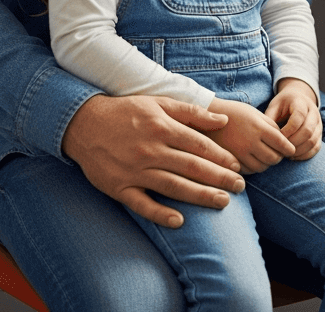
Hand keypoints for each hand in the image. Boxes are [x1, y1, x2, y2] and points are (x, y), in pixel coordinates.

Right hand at [61, 93, 245, 228]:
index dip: (221, 156)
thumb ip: (192, 112)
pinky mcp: (119, 188)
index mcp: (162, 128)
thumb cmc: (127, 111)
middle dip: (219, 178)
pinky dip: (160, 214)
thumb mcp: (159, 103)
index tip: (237, 165)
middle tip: (240, 186)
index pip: (199, 145)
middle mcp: (151, 150)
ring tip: (223, 202)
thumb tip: (222, 121)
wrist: (84, 124)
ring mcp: (135, 171)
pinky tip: (179, 221)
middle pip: (192, 167)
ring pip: (173, 186)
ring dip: (200, 196)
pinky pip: (141, 205)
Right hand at [206, 98, 295, 172]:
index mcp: (259, 128)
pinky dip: (253, 168)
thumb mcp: (255, 113)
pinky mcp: (230, 161)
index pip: (281, 143)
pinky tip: (253, 160)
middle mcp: (250, 142)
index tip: (291, 149)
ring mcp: (239, 153)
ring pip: (261, 167)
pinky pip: (248, 171)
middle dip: (278, 157)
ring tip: (265, 157)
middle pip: (273, 158)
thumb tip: (283, 139)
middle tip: (278, 154)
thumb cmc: (235, 112)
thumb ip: (270, 126)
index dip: (289, 148)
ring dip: (266, 164)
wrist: (207, 116)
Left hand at [264, 78, 321, 159]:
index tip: (277, 138)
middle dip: (293, 143)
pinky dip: (305, 154)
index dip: (287, 130)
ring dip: (299, 151)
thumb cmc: (283, 105)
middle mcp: (313, 112)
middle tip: (280, 149)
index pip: (299, 117)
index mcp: (301, 102)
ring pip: (313, 140)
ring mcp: (318, 123)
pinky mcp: (319, 133)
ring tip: (286, 154)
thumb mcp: (274, 106)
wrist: (298, 99)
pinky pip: (316, 147)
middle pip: (308, 130)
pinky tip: (293, 156)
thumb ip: (270, 119)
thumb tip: (265, 136)